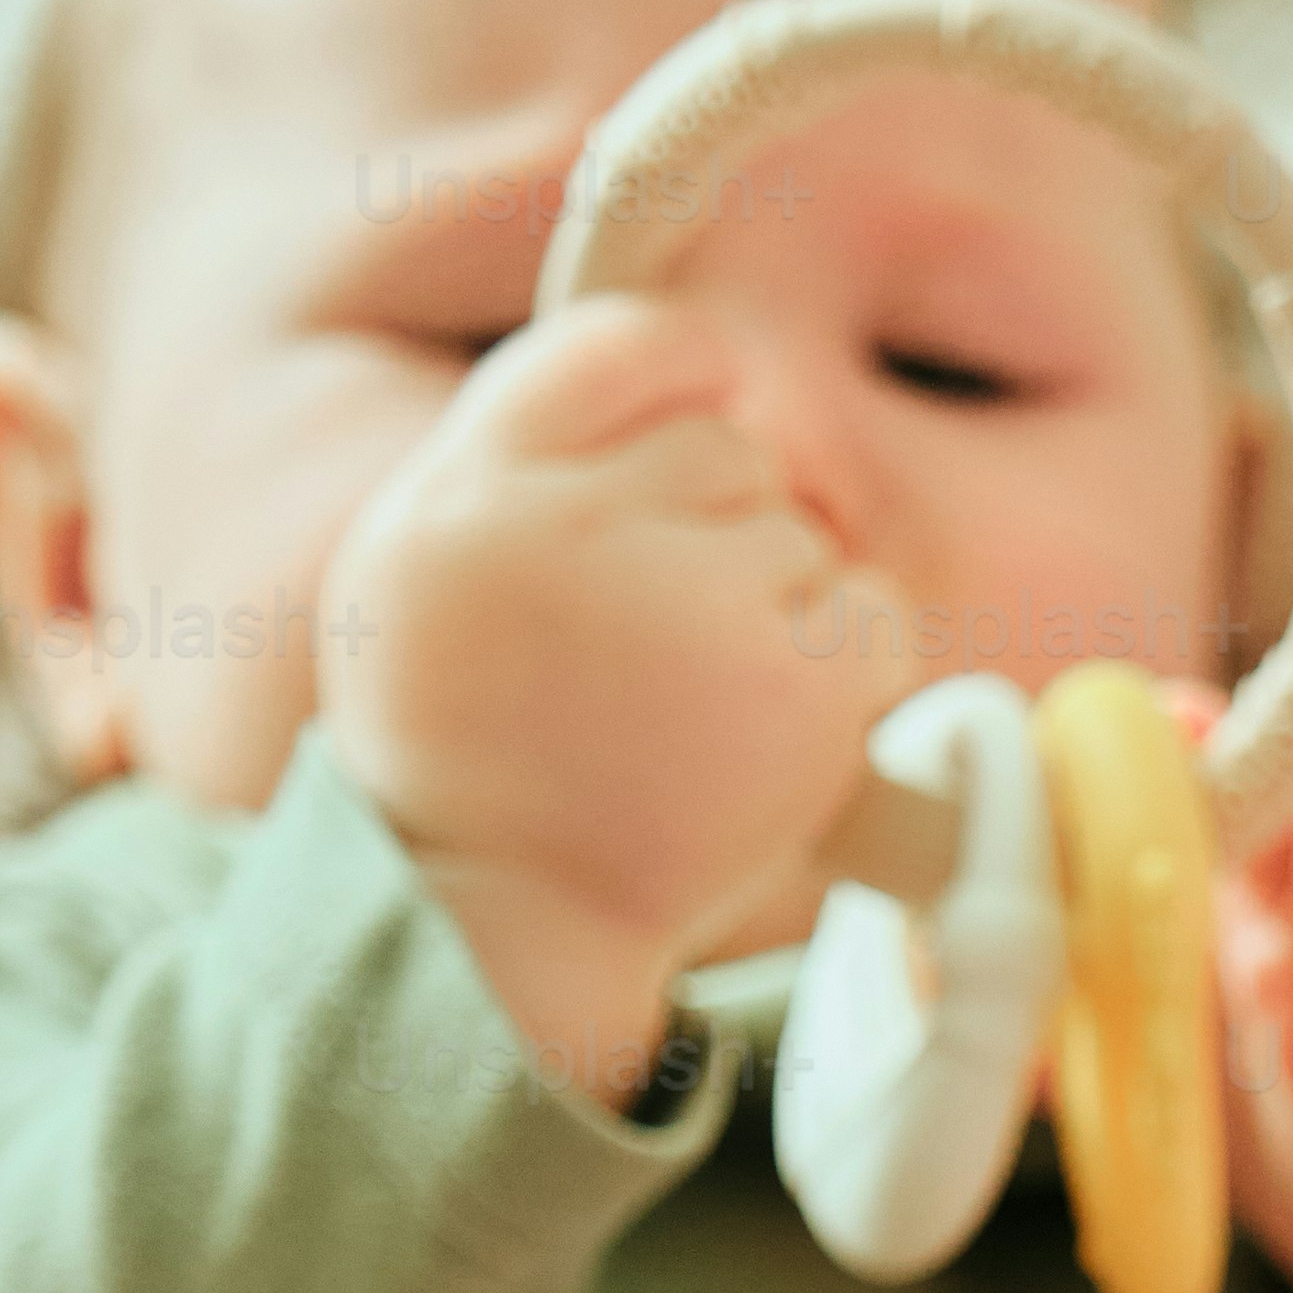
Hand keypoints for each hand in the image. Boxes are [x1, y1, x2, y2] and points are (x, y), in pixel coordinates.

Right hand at [319, 296, 903, 1086]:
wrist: (507, 942)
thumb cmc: (466, 774)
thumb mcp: (418, 591)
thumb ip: (521, 479)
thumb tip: (681, 383)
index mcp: (462, 497)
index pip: (620, 350)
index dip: (687, 372)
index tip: (711, 404)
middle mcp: (571, 527)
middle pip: (724, 449)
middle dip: (722, 530)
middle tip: (665, 651)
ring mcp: (692, 599)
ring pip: (802, 535)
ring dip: (780, 613)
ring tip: (699, 718)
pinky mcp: (794, 679)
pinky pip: (874, 614)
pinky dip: (847, 672)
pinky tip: (773, 740)